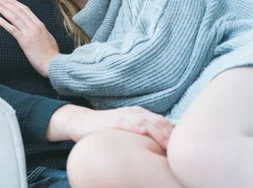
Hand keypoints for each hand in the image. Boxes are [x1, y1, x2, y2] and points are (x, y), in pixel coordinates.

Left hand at [0, 0, 58, 76]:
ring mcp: (29, 33)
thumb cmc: (51, 54)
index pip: (25, 10)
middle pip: (18, 11)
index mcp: (40, 24)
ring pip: (14, 17)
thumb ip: (41, 31)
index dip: (15, 3)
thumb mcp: (48, 38)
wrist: (53, 63)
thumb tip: (36, 28)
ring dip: (3, 9)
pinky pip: (12, 29)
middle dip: (6, 3)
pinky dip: (3, 22)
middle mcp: (34, 26)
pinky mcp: (24, 41)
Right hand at [48, 104, 173, 149]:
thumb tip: (158, 150)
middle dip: (172, 135)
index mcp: (141, 115)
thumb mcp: (127, 130)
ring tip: (170, 146)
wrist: (80, 122)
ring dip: (161, 133)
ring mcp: (126, 115)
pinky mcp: (115, 120)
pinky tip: (146, 133)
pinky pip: (131, 122)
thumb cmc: (105, 130)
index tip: (183, 147)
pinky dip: (140, 127)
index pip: (164, 123)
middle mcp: (136, 113)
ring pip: (149, 122)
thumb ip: (141, 135)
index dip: (175, 134)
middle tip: (181, 151)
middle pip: (161, 122)